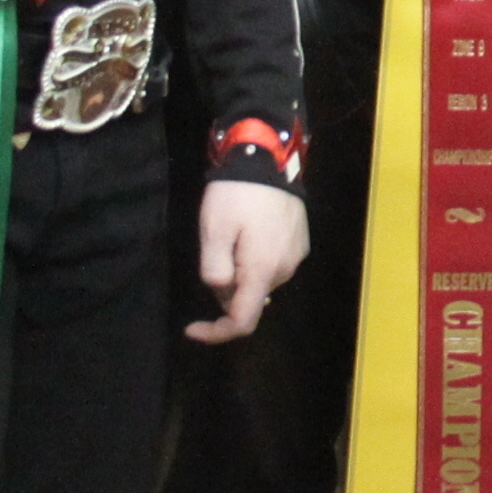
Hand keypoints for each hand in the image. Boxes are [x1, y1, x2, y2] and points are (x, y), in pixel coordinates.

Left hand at [187, 182, 313, 342]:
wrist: (269, 159)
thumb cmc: (236, 195)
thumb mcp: (213, 231)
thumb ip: (215, 271)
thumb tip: (222, 293)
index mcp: (262, 271)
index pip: (242, 321)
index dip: (216, 333)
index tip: (192, 328)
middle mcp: (284, 270)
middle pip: (249, 299)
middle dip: (226, 290)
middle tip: (211, 252)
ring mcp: (295, 257)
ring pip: (260, 282)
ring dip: (241, 273)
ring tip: (231, 236)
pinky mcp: (299, 243)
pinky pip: (272, 265)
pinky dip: (255, 261)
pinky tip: (248, 233)